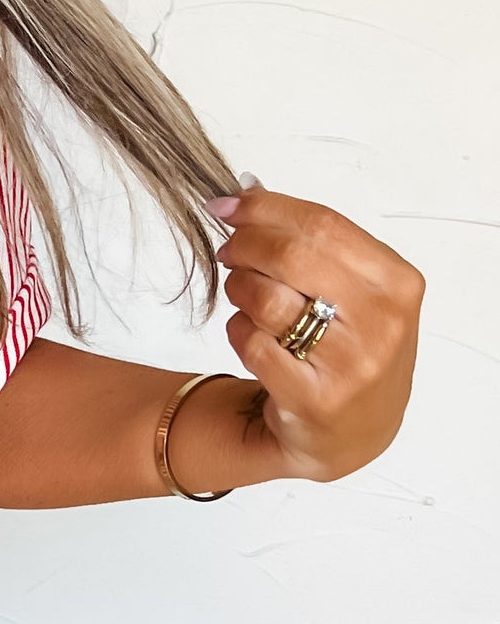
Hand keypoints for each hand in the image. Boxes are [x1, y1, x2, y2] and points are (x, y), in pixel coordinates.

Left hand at [205, 178, 423, 481]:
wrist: (353, 433)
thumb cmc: (349, 349)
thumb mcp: (351, 289)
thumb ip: (309, 241)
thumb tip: (246, 190)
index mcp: (397, 282)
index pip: (323, 224)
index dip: (265, 209)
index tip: (227, 206)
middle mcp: (383, 322)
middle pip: (292, 255)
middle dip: (245, 246)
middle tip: (229, 252)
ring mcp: (353, 364)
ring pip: (267, 299)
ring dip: (240, 290)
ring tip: (244, 297)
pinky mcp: (316, 399)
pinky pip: (253, 345)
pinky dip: (239, 331)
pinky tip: (250, 335)